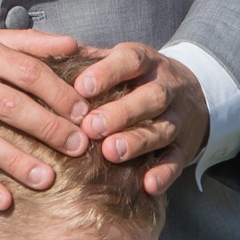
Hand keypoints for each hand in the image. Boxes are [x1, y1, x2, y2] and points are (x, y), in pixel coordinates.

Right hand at [0, 25, 88, 209]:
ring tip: (47, 179)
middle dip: (49, 128)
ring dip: (16, 161)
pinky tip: (2, 200)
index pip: (28, 72)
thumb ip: (27, 42)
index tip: (84, 111)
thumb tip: (74, 45)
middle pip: (12, 106)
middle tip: (78, 147)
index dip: (59, 92)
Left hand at [73, 45, 209, 194]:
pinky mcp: (185, 147)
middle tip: (91, 127)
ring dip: (137, 142)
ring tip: (111, 152)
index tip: (81, 87)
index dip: (107, 73)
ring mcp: (178, 118)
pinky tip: (147, 185)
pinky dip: (164, 174)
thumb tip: (44, 54)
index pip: (129, 61)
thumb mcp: (120, 60)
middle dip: (121, 112)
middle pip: (150, 97)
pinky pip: (177, 161)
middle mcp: (166, 88)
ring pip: (162, 129)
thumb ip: (88, 59)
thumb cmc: (139, 78)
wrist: (195, 94)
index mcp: (146, 62)